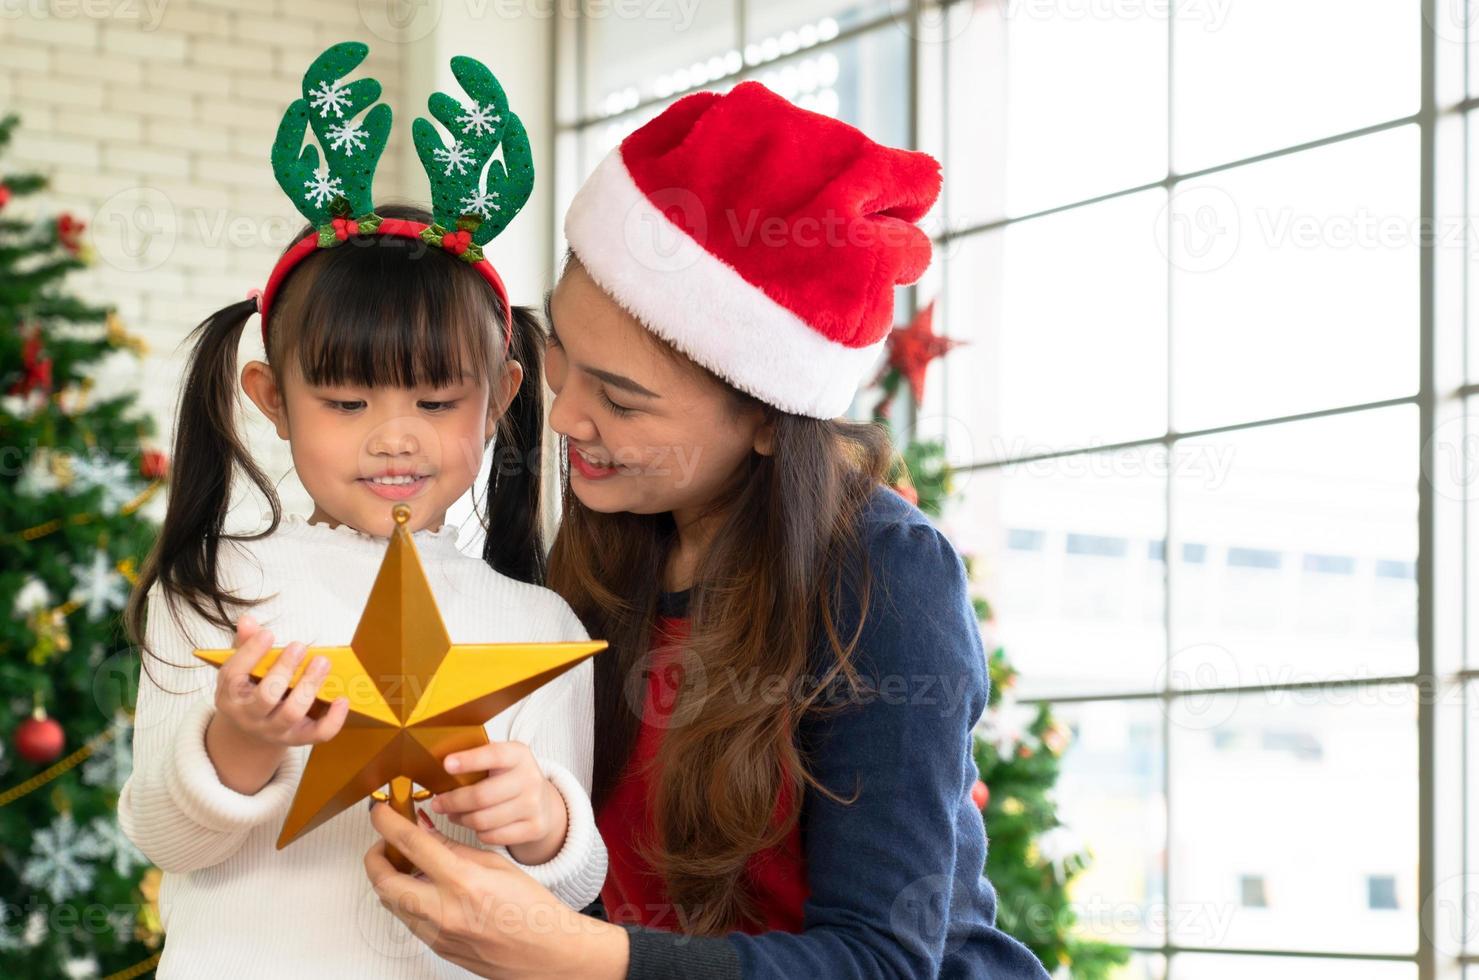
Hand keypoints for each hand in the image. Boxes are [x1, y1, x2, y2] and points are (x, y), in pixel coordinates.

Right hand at [210, 614, 349, 753]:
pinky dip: (334, 719)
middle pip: (266, 696)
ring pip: (292, 712)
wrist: (249, 734)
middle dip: (284, 669)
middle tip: (300, 646)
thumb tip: (248, 620)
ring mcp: (275, 730)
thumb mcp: (239, 671)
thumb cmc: (248, 692)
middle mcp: (250, 717)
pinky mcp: (299, 738)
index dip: (251, 652)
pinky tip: (342, 698)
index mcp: (231, 696)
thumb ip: (244, 645)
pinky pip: (319, 733)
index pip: (235, 674)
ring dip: (309, 686)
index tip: (268, 634)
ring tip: (322, 662)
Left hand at [364, 803, 627, 979]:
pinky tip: (424, 889)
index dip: (388, 823)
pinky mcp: (437, 948)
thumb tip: (423, 828)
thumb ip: (452, 846)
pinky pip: (408, 920)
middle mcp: (444, 911)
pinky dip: (408, 900)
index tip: (381, 812)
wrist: (546, 951)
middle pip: (384, 882)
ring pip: (392, 903)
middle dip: (375, 857)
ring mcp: (437, 934)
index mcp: (463, 881)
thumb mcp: (494, 864)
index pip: (411, 844)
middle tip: (384, 842)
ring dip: (390, 880)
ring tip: (406, 864)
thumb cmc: (530, 908)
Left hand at [429, 742, 566, 865]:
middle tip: (437, 804)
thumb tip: (438, 765)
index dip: (469, 760)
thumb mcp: (499, 761)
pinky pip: (492, 836)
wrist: (543, 802)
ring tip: (454, 814)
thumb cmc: (509, 778)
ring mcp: (534, 805)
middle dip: (452, 801)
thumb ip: (475, 759)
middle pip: (481, 796)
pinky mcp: (534, 827)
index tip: (446, 764)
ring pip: (483, 820)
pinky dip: (478, 833)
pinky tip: (475, 824)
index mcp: (518, 754)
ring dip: (461, 819)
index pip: (493, 755)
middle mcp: (530, 778)